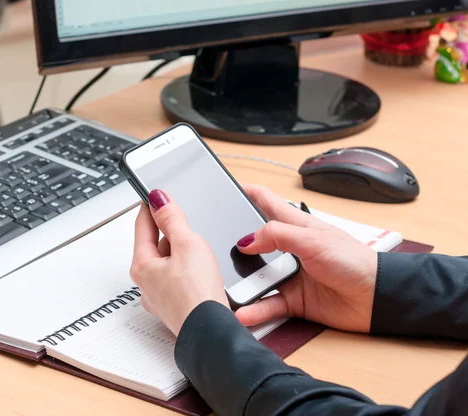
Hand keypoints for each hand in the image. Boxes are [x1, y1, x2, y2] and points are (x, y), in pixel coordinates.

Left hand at [130, 189, 228, 335]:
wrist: (212, 333)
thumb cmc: (198, 295)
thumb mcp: (188, 245)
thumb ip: (172, 219)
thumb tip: (159, 199)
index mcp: (142, 265)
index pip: (141, 226)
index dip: (150, 207)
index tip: (154, 195)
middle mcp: (146, 283)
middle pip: (153, 246)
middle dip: (167, 231)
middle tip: (180, 218)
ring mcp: (159, 298)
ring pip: (166, 264)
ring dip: (178, 252)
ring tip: (196, 247)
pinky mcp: (174, 307)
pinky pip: (176, 280)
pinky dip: (185, 270)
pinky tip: (200, 271)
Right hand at [235, 184, 377, 332]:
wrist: (377, 298)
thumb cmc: (355, 261)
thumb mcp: (313, 240)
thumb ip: (278, 235)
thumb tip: (246, 240)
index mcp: (296, 225)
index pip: (265, 202)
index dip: (245, 192)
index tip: (224, 188)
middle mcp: (289, 248)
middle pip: (253, 241)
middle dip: (233, 244)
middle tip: (212, 246)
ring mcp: (289, 274)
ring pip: (256, 276)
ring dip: (241, 283)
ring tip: (224, 286)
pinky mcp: (293, 300)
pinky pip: (267, 304)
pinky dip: (254, 309)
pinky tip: (242, 312)